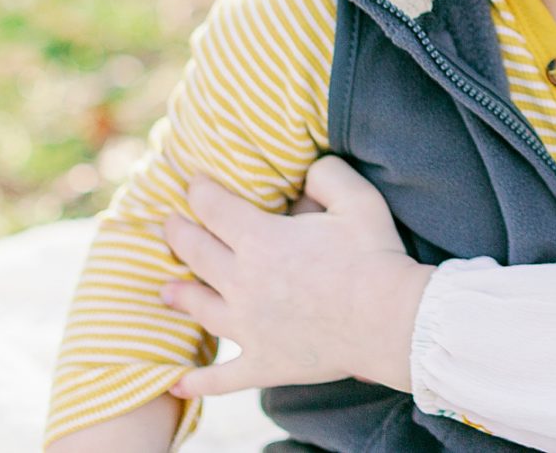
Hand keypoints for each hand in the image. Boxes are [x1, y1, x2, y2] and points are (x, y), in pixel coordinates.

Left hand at [160, 156, 432, 397]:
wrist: (389, 321)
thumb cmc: (375, 255)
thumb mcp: (357, 199)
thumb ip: (327, 175)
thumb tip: (307, 170)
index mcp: (261, 240)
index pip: (215, 208)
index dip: (200, 191)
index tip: (193, 183)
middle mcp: (243, 282)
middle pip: (196, 254)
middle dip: (178, 235)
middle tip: (167, 225)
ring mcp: (248, 327)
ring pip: (201, 309)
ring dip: (180, 296)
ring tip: (166, 290)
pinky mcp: (262, 363)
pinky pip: (220, 377)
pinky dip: (197, 381)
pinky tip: (177, 384)